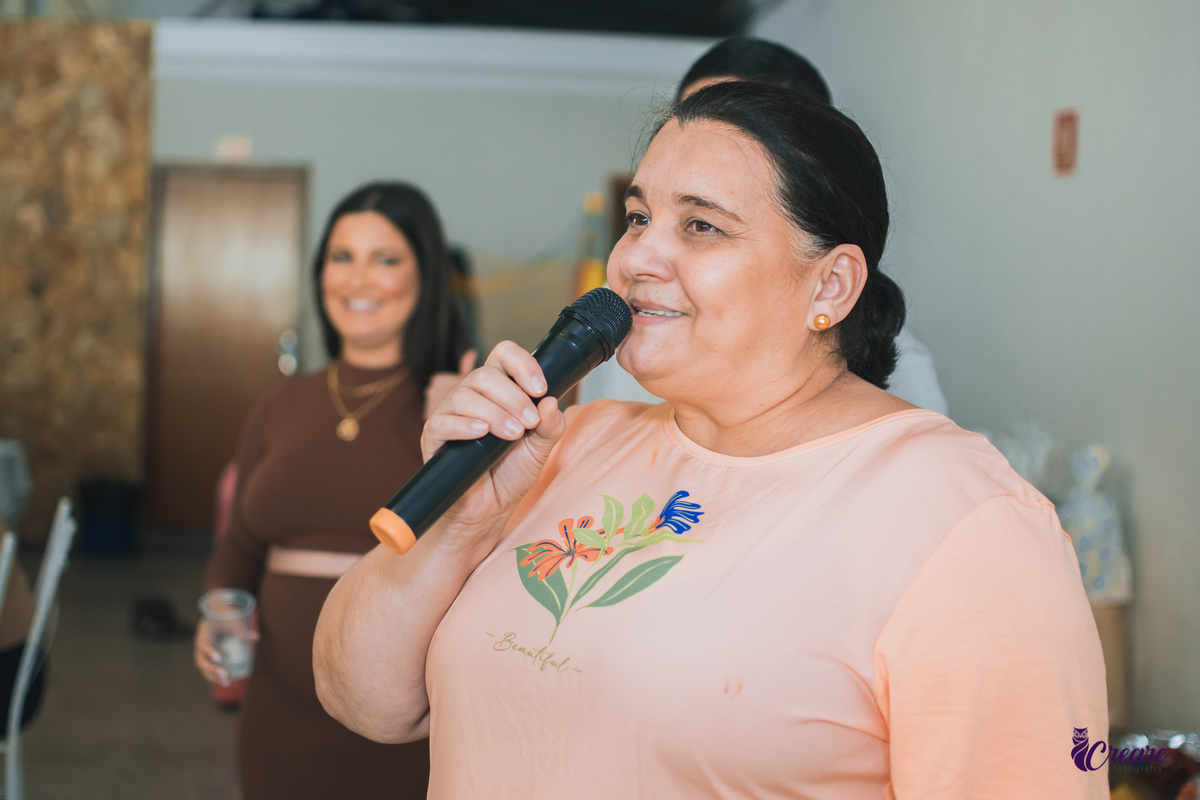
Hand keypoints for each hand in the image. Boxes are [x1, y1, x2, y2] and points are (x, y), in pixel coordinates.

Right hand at [193, 617, 257, 686]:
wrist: (217, 613)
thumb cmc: (225, 616)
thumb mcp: (233, 620)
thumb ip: (243, 630)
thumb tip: (256, 638)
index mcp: (204, 634)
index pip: (203, 644)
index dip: (209, 651)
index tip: (219, 658)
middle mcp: (200, 646)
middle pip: (201, 661)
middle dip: (212, 670)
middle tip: (225, 675)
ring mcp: (202, 653)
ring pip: (204, 669)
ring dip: (214, 678)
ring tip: (228, 683)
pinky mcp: (208, 658)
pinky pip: (209, 670)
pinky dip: (217, 677)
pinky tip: (230, 683)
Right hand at [421, 340, 565, 544]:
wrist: (489, 508)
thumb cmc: (511, 473)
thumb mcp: (541, 449)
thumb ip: (550, 426)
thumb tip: (551, 401)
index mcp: (499, 390)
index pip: (503, 355)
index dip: (522, 364)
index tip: (540, 388)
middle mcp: (473, 396)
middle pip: (485, 375)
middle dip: (513, 397)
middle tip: (529, 423)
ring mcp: (450, 414)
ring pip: (465, 395)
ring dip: (495, 413)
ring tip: (513, 434)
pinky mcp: (434, 436)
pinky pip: (442, 421)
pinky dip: (464, 425)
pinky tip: (481, 433)